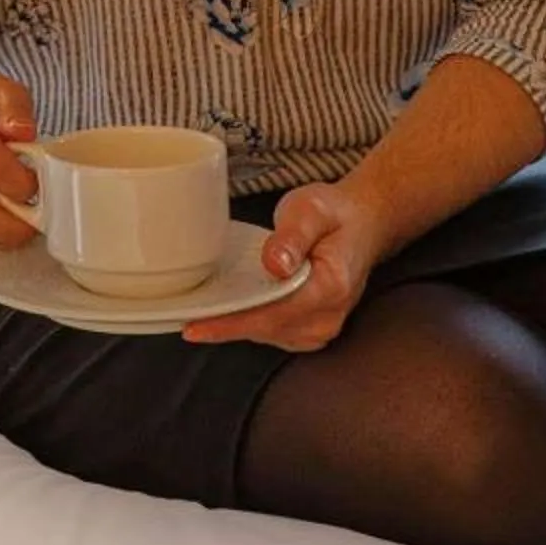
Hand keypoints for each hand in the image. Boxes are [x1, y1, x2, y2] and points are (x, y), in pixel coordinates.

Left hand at [182, 179, 393, 350]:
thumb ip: (293, 235)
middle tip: (184, 310)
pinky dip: (247, 321)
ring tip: (203, 304)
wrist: (361, 224)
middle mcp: (327, 317)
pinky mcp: (309, 330)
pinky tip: (229, 305)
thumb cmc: (334, 214)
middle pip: (264, 330)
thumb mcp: (311, 209)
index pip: (272, 315)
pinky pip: (270, 332)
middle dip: (224, 323)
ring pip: (264, 335)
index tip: (195, 327)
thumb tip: (274, 264)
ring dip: (234, 322)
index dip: (231, 324)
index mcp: (331, 288)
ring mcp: (320, 328)